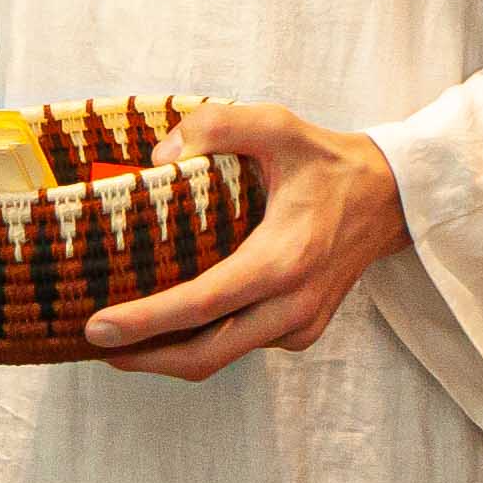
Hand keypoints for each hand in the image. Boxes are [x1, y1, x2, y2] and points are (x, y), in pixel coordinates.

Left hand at [80, 104, 410, 379]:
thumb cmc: (326, 161)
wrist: (390, 197)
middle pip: (206, 354)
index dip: (146, 321)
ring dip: (166, 355)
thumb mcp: (277, 124)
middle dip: (144, 356)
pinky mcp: (299, 331)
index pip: (202, 303)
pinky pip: (238, 346)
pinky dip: (197, 343)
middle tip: (92, 343)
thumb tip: (159, 156)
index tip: (98, 327)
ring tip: (117, 341)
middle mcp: (293, 304)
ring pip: (221, 357)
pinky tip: (164, 325)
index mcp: (285, 258)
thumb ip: (216, 125)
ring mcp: (299, 324)